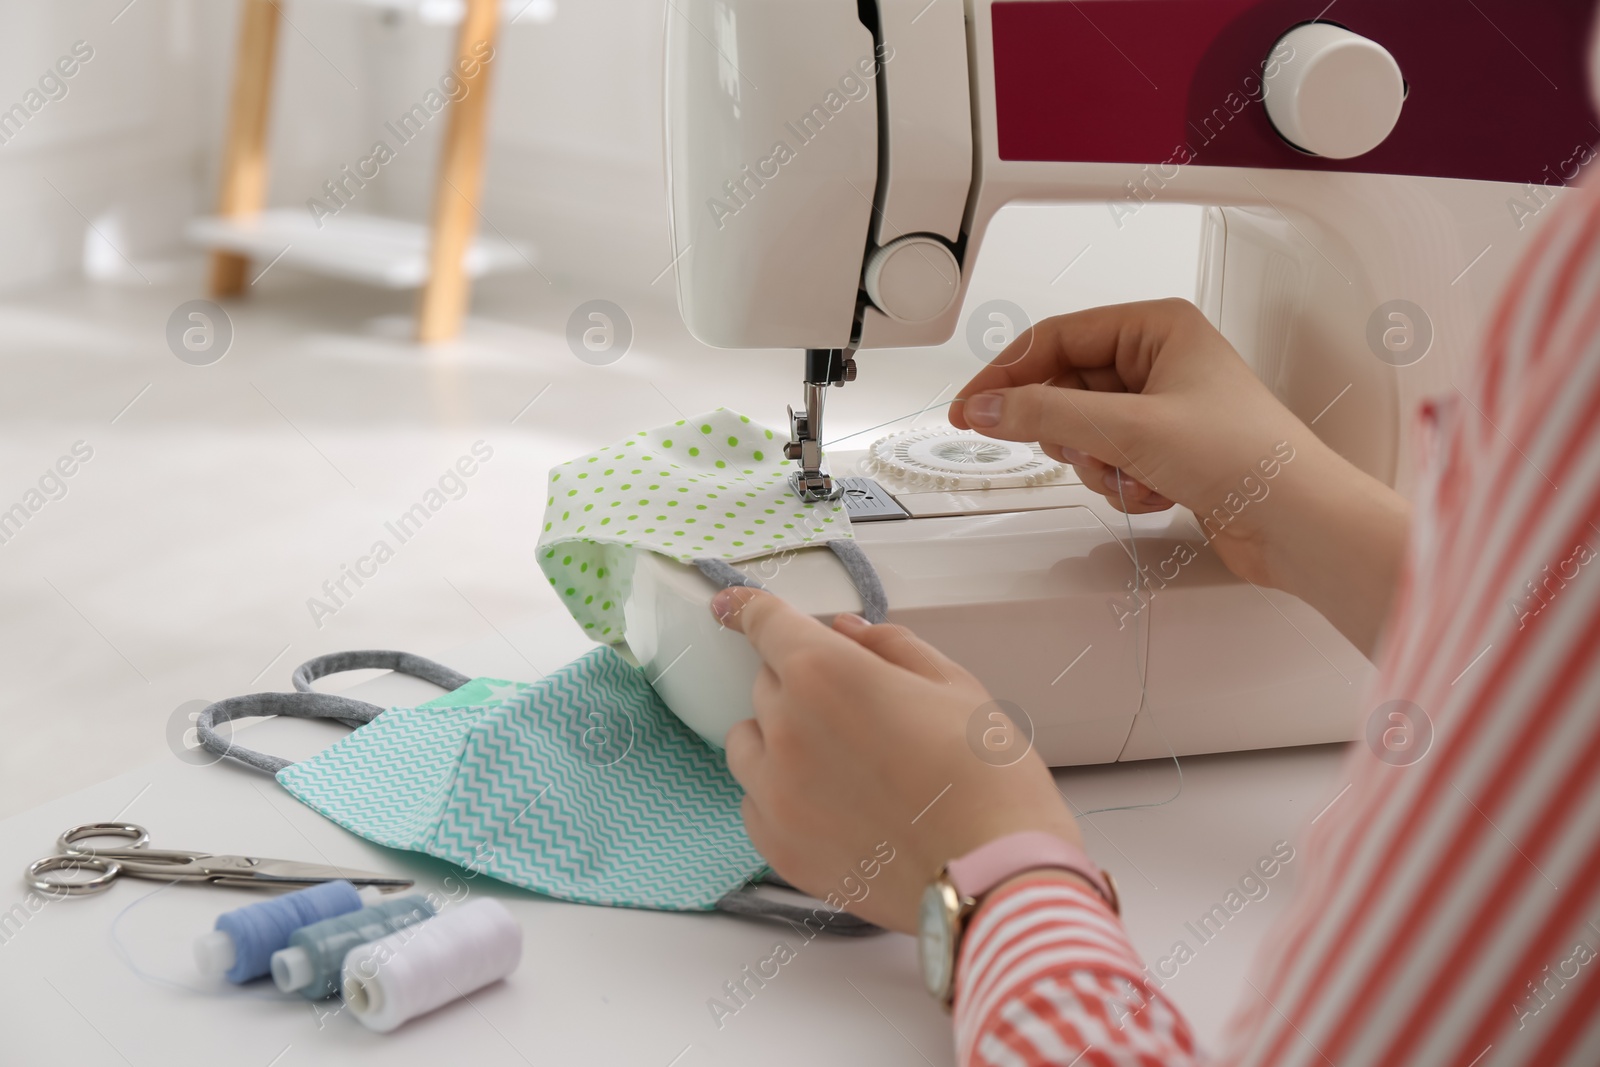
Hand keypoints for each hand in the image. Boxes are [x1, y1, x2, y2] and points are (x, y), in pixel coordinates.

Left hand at [711, 586, 1079, 934]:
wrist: (995, 876)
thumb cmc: (987, 778)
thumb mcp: (954, 686)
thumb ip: (892, 647)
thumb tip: (849, 632)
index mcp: (824, 673)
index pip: (764, 623)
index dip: (749, 608)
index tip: (733, 605)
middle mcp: (785, 728)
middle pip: (766, 684)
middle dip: (802, 684)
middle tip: (858, 709)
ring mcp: (775, 793)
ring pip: (749, 743)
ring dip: (780, 737)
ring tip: (840, 761)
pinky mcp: (778, 847)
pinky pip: (755, 802)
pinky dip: (780, 793)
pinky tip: (834, 805)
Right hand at [950, 298, 1408, 654]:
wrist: (1300, 522)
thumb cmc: (1247, 456)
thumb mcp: (1129, 428)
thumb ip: (1045, 414)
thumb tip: (986, 407)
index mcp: (1157, 326)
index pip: (1055, 338)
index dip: (1006, 375)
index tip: (969, 410)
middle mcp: (1160, 360)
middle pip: (1065, 388)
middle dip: (1069, 432)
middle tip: (1081, 450)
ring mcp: (1163, 408)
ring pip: (1083, 431)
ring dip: (1098, 465)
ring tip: (1135, 475)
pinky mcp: (1168, 451)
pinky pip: (1109, 461)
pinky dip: (1122, 484)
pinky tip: (1158, 494)